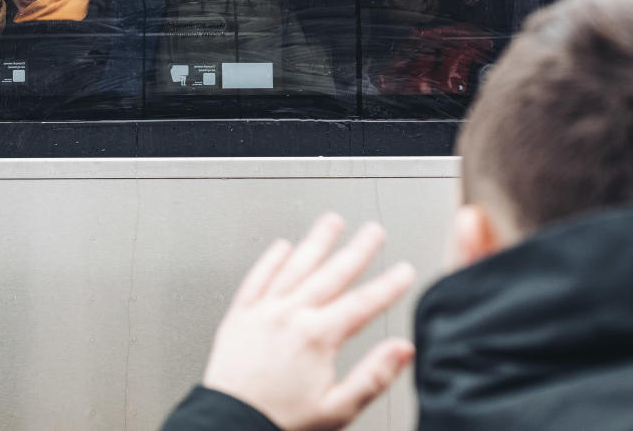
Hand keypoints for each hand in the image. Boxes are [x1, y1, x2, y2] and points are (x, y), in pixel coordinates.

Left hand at [202, 214, 416, 430]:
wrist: (228, 426)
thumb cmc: (280, 422)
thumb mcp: (336, 409)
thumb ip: (373, 376)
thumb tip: (402, 351)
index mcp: (316, 338)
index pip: (363, 303)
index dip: (388, 285)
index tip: (404, 271)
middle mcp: (289, 316)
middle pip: (332, 275)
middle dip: (357, 251)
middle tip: (374, 232)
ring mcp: (262, 312)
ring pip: (295, 267)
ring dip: (316, 242)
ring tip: (332, 222)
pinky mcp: (239, 316)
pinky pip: (257, 279)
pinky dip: (270, 260)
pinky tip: (281, 247)